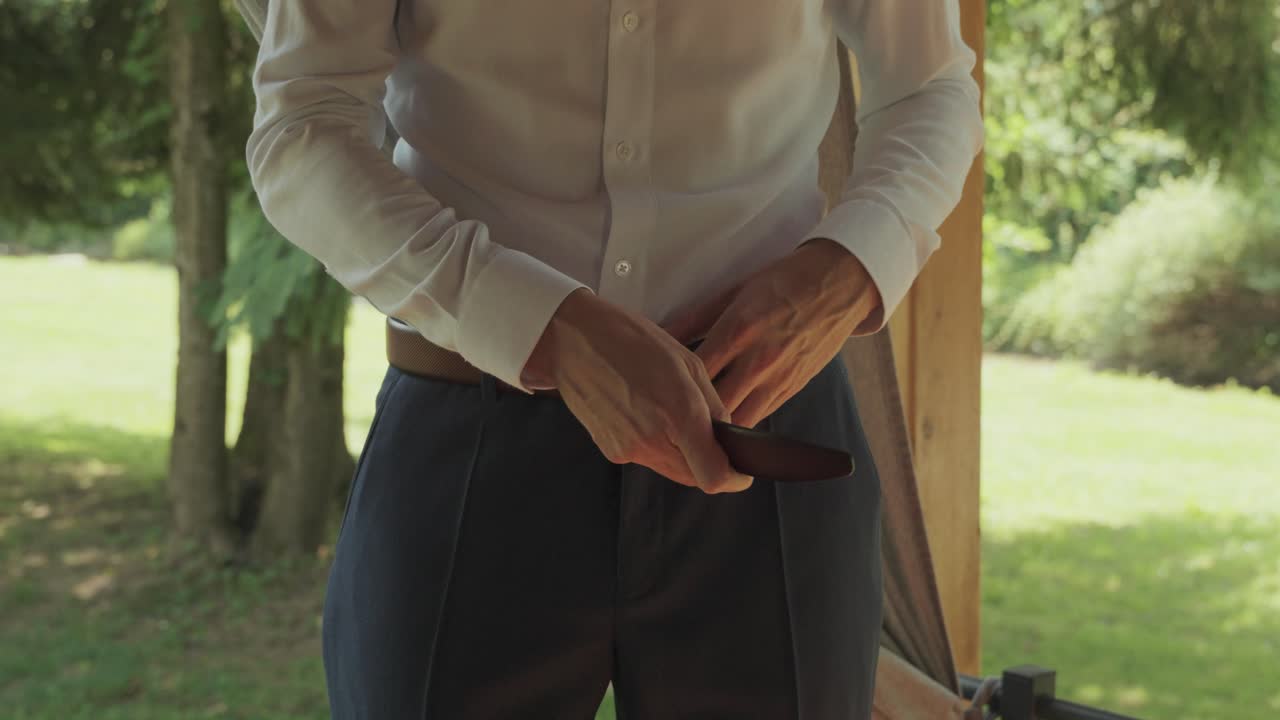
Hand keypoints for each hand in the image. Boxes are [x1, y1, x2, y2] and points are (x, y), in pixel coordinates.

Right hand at [523, 289, 752, 493]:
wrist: (572, 342)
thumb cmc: (630, 340)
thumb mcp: (687, 362)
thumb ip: (712, 405)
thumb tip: (725, 433)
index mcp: (678, 413)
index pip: (714, 476)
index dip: (733, 480)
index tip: (740, 473)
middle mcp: (652, 440)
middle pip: (694, 478)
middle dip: (709, 464)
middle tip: (710, 437)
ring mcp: (628, 450)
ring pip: (671, 470)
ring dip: (683, 455)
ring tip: (673, 416)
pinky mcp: (611, 450)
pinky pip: (647, 459)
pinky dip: (657, 446)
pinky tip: (647, 414)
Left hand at [663, 239, 881, 428]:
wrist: (841, 284)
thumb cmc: (784, 282)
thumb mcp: (733, 292)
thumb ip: (694, 319)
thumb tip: (659, 337)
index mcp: (738, 329)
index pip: (695, 372)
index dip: (671, 388)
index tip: (654, 395)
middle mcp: (759, 359)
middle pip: (715, 406)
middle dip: (690, 418)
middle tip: (667, 423)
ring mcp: (779, 378)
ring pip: (739, 422)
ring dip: (716, 431)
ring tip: (690, 433)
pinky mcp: (794, 388)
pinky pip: (761, 416)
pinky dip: (740, 424)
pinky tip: (721, 426)